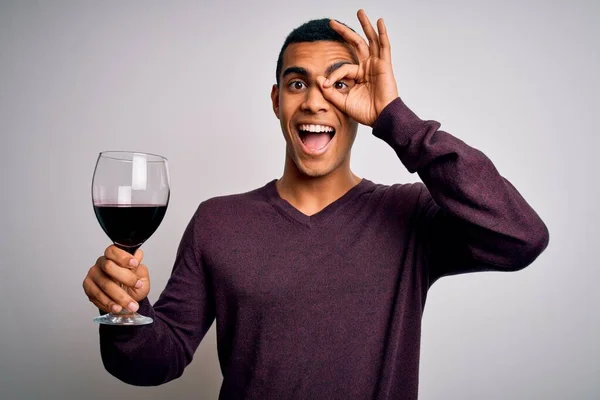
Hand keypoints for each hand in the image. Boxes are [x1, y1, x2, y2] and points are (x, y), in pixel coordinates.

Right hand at [82, 245, 149, 312]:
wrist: (127, 299)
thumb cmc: (133, 284)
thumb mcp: (141, 276)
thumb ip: (139, 267)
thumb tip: (138, 255)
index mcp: (113, 255)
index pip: (113, 251)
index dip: (123, 257)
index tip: (135, 264)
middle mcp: (101, 263)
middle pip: (108, 266)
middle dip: (125, 278)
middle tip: (138, 286)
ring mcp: (93, 275)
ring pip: (105, 284)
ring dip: (120, 297)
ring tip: (131, 305)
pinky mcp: (88, 288)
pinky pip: (97, 296)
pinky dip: (109, 304)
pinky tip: (118, 308)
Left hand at [317, 9, 398, 126]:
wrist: (380, 118)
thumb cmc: (365, 112)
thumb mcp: (342, 101)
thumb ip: (330, 92)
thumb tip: (319, 80)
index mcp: (358, 75)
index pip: (342, 67)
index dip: (333, 75)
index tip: (326, 85)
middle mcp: (367, 67)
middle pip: (356, 44)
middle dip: (344, 32)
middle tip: (332, 23)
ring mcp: (376, 64)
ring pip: (370, 40)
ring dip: (365, 26)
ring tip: (359, 12)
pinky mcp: (384, 65)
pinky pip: (384, 46)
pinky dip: (382, 34)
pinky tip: (379, 22)